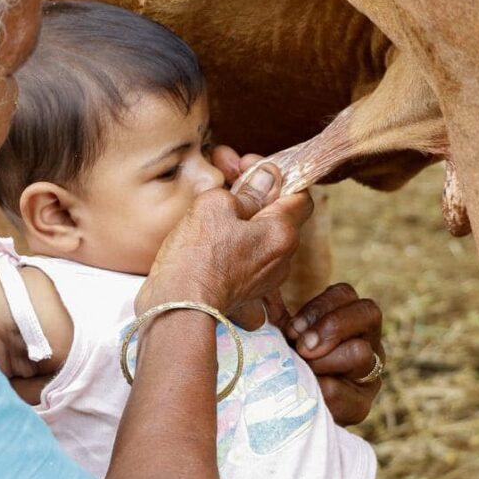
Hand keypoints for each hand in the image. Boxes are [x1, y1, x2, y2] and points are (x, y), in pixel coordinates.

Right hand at [209, 145, 290, 327]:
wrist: (177, 308)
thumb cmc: (196, 256)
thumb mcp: (216, 206)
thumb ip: (247, 190)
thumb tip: (267, 177)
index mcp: (282, 233)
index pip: (300, 196)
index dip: (276, 176)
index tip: (248, 169)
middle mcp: (282, 259)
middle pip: (279, 217)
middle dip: (256, 197)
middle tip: (226, 184)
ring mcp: (266, 279)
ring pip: (263, 239)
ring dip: (244, 222)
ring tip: (213, 212)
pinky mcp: (247, 293)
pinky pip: (248, 260)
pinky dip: (236, 247)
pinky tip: (213, 242)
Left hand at [283, 283, 383, 425]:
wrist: (291, 413)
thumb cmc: (289, 364)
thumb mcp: (285, 336)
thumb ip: (278, 315)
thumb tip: (262, 292)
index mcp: (349, 318)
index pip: (345, 294)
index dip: (319, 308)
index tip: (292, 329)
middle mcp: (369, 341)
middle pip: (368, 313)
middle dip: (330, 328)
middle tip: (302, 347)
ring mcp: (370, 373)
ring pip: (361, 352)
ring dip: (324, 360)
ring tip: (303, 370)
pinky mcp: (361, 404)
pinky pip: (343, 391)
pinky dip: (318, 390)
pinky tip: (304, 392)